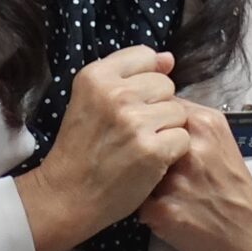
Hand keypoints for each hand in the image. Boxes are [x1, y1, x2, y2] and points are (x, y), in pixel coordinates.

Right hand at [14, 46, 190, 250]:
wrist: (68, 195)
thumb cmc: (81, 147)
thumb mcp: (92, 100)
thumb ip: (129, 75)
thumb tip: (169, 58)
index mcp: (96, 76)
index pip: (144, 56)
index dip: (144, 80)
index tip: (130, 103)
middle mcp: (115, 94)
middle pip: (165, 84)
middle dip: (157, 106)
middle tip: (133, 130)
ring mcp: (134, 122)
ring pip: (178, 111)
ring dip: (167, 129)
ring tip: (141, 145)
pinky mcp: (152, 150)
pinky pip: (183, 138)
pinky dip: (173, 152)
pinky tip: (151, 160)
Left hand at [138, 102, 251, 250]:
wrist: (245, 232)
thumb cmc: (229, 186)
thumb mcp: (220, 139)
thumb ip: (189, 120)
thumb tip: (152, 103)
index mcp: (205, 124)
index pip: (158, 106)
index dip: (151, 122)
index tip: (154, 134)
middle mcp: (191, 148)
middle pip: (143, 134)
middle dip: (145, 149)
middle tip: (161, 166)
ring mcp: (176, 180)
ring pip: (135, 167)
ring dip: (141, 177)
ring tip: (166, 189)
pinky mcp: (164, 210)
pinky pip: (136, 199)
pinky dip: (145, 205)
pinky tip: (165, 208)